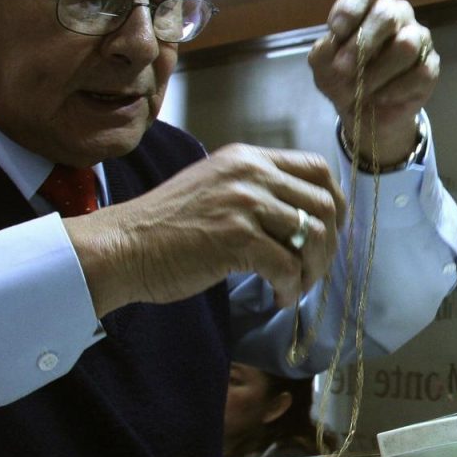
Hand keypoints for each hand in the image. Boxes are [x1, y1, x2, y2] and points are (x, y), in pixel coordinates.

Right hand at [64, 144, 345, 316]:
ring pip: (313, 235)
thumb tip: (305, 218)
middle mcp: (250, 173)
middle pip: (324, 204)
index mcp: (247, 158)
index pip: (316, 169)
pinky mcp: (237, 237)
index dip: (335, 201)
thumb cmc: (165, 227)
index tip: (333, 230)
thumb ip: (256, 191)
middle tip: (314, 269)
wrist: (121, 247)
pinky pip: (288, 266)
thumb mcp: (215, 188)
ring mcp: (244, 203)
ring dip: (313, 270)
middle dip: (329, 244)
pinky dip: (292, 288)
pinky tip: (280, 298)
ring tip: (296, 287)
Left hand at [307, 0, 436, 165]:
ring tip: (362, 88)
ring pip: (407, 45)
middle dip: (362, 44)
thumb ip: (324, 53)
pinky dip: (397, 88)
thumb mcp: (323, 66)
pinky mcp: (431, 65)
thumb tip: (334, 46)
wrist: (364, 110)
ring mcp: (418, 37)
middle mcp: (397, 14)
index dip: (351, 6)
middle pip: (387, 15)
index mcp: (368, 4)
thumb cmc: (342, 77)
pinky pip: (421, 72)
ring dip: (379, 71)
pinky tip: (382, 97)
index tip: (336, 31)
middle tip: (343, 69)